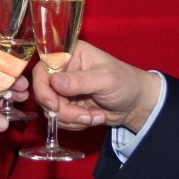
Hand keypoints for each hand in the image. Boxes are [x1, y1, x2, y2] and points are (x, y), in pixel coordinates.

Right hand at [31, 40, 160, 133]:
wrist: (136, 105)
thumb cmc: (125, 82)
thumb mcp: (105, 79)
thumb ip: (80, 81)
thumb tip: (54, 82)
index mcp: (70, 54)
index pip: (43, 67)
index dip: (42, 86)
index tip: (53, 104)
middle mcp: (64, 70)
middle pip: (44, 92)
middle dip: (62, 110)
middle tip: (83, 116)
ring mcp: (65, 90)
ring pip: (51, 109)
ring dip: (72, 118)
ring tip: (95, 116)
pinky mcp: (68, 105)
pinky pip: (60, 119)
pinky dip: (76, 123)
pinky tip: (94, 117)